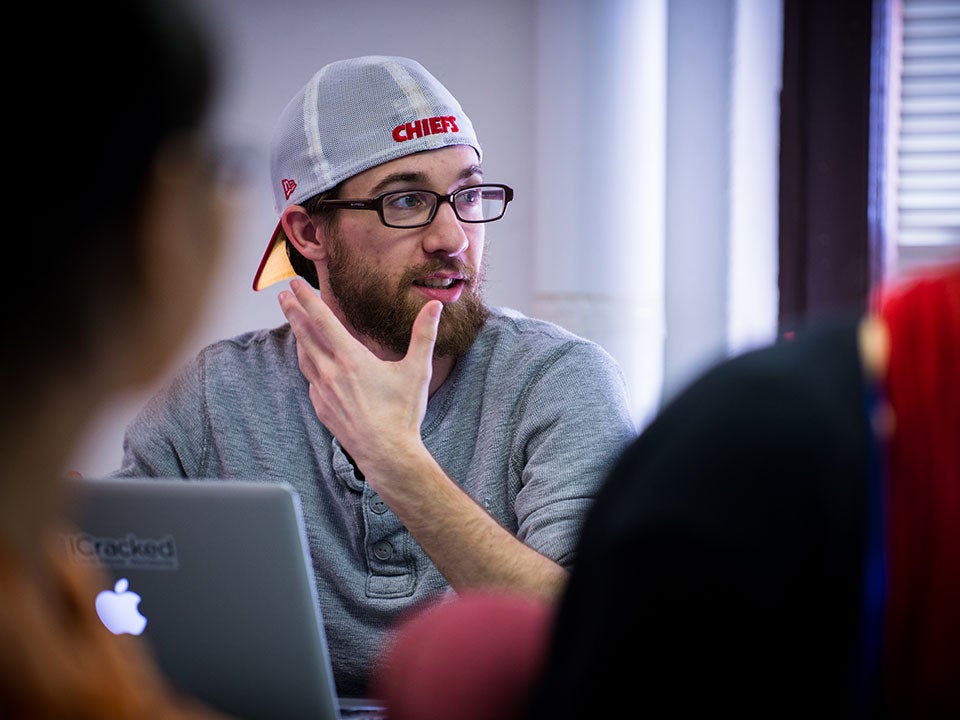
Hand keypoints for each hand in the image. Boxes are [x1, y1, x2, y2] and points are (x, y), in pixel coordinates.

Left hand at [277, 278, 441, 476]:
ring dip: (298, 337)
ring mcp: (323, 392)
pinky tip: (312, 363)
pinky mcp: (322, 408)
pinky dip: (308, 364)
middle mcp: (331, 373)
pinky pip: (311, 379)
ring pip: (304, 357)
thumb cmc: (403, 413)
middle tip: (283, 295)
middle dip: (293, 312)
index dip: (307, 300)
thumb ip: (423, 335)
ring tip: (294, 325)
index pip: (322, 321)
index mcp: (351, 359)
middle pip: (305, 335)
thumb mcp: (417, 370)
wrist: (387, 454)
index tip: (295, 284)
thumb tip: (435, 307)